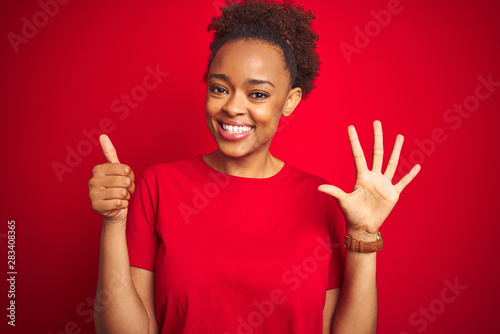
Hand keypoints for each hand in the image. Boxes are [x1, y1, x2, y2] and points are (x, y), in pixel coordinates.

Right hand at [88, 135, 134, 223]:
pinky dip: (123, 205)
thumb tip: (102, 135)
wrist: (114, 210)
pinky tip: (118, 205)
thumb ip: (110, 153)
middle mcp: (92, 180)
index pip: (125, 169)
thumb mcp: (116, 170)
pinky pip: (119, 203)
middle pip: (125, 181)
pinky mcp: (96, 206)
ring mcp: (92, 194)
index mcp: (98, 169)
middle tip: (125, 190)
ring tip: (121, 197)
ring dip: (127, 197)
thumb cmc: (117, 187)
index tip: (125, 178)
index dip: (130, 175)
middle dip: (130, 187)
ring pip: (122, 192)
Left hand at [318, 121, 419, 239]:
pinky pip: (403, 182)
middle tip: (377, 122)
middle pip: (377, 153)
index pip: (358, 155)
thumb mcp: (343, 202)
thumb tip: (319, 187)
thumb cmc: (352, 214)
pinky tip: (417, 166)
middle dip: (377, 138)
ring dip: (396, 150)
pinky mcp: (393, 194)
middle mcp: (374, 177)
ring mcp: (384, 184)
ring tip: (400, 136)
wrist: (363, 227)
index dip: (354, 141)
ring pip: (392, 163)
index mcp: (362, 177)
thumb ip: (334, 192)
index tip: (351, 127)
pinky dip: (410, 175)